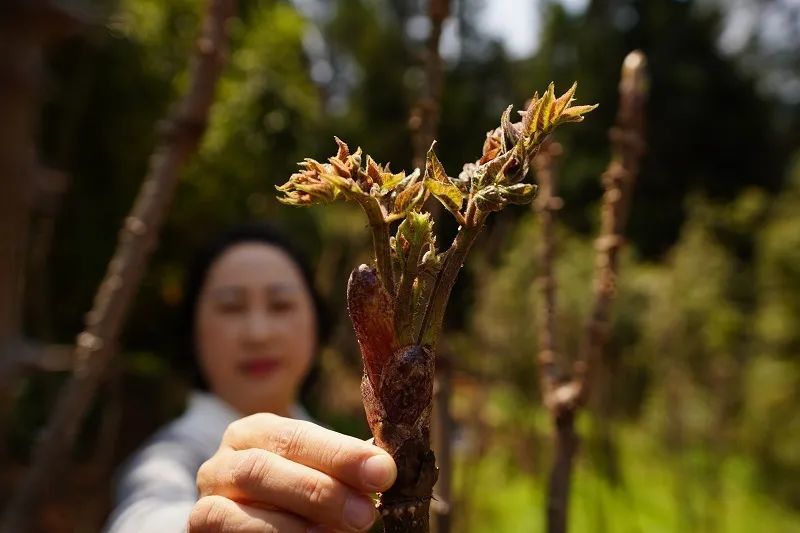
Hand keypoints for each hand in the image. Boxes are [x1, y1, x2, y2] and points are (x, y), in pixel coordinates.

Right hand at [188, 413, 395, 531]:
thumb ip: (344, 468)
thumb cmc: (295, 495)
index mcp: (255, 432)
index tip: (383, 471)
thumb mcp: (317, 473)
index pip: (296, 435)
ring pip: (241, 504)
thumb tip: (383, 469)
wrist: (254, 526)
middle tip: (366, 513)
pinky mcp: (199, 529)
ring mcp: (207, 498)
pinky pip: (228, 530)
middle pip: (264, 468)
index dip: (340, 453)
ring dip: (297, 520)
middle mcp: (224, 460)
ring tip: (343, 530)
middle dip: (320, 490)